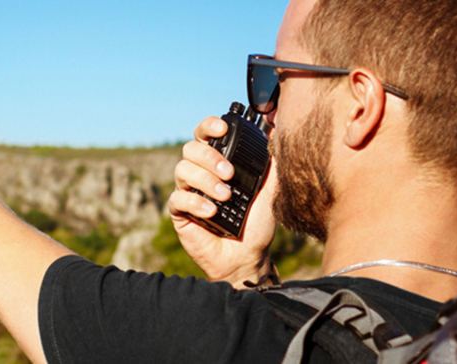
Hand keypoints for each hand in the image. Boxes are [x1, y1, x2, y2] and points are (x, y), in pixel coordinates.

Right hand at [167, 116, 279, 286]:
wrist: (248, 255)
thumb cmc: (257, 223)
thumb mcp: (270, 188)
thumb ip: (271, 160)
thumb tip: (278, 128)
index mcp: (218, 162)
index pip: (205, 134)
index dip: (208, 126)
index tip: (222, 129)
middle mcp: (200, 173)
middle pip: (190, 149)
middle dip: (210, 158)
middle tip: (230, 174)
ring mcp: (188, 192)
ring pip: (182, 170)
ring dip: (205, 180)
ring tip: (226, 196)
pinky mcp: (180, 213)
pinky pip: (178, 198)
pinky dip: (196, 202)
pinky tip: (212, 212)